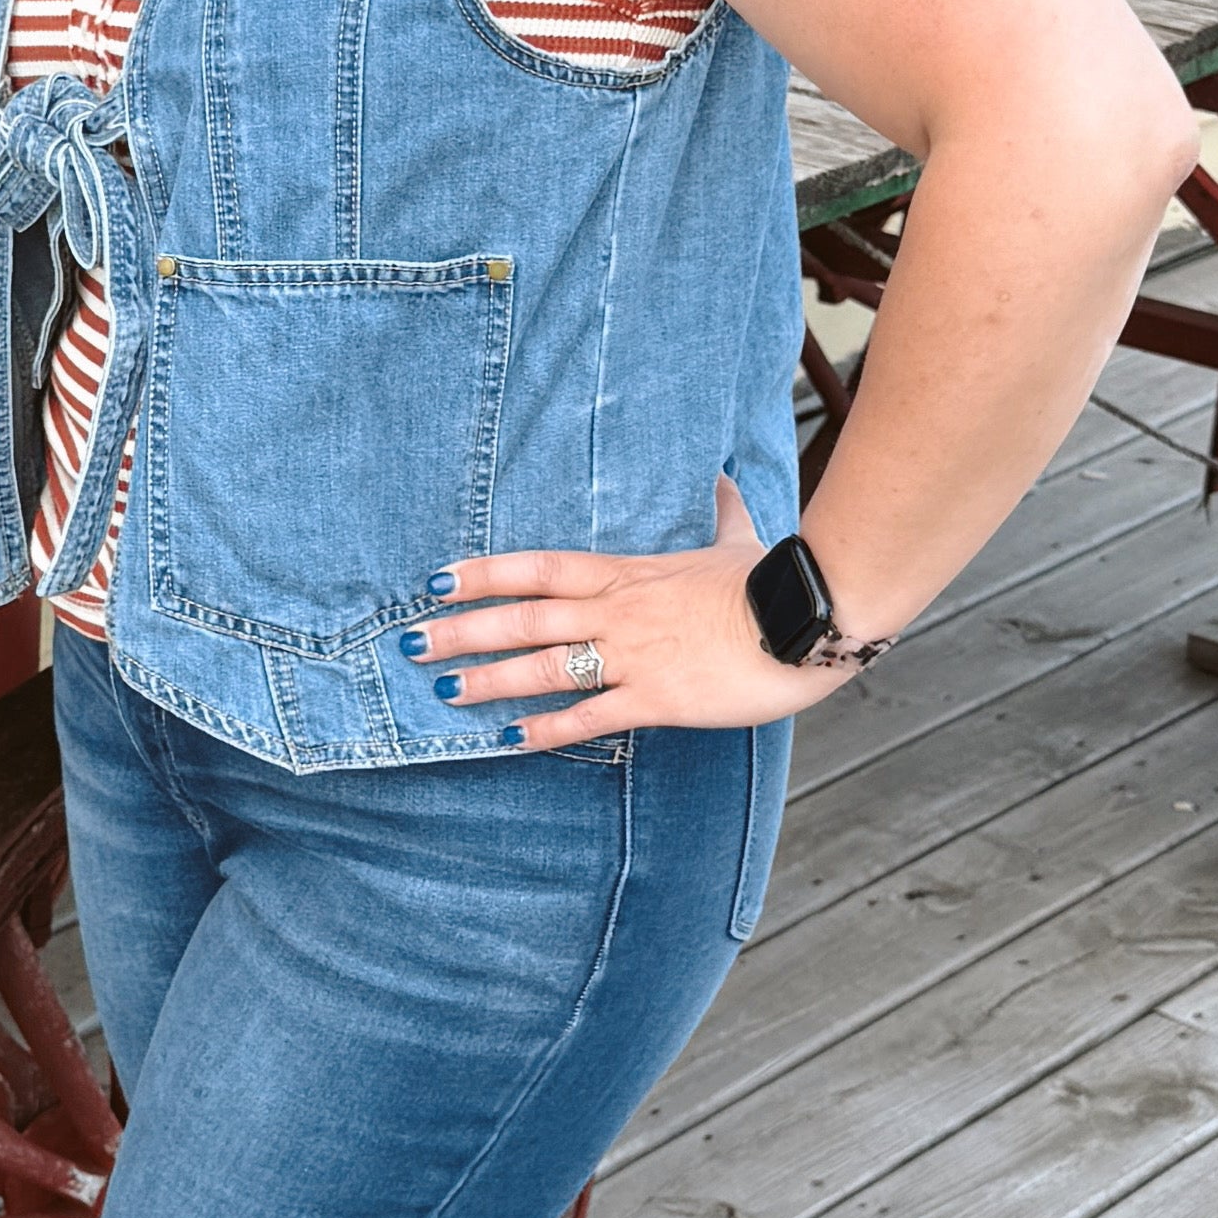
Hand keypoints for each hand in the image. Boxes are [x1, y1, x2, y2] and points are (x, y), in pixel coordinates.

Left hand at [400, 479, 863, 743]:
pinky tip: (509, 740)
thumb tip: (724, 476)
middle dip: (461, 631)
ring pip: (542, 667)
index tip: (437, 581)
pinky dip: (545, 729)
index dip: (483, 574)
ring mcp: (632, 655)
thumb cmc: (773, 577)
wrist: (808, 614)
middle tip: (410, 644)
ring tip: (442, 693)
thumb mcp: (738, 536)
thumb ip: (721, 509)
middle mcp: (616, 610)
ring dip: (487, 680)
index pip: (537, 568)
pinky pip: (588, 717)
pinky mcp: (655, 698)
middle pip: (521, 618)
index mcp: (626, 572)